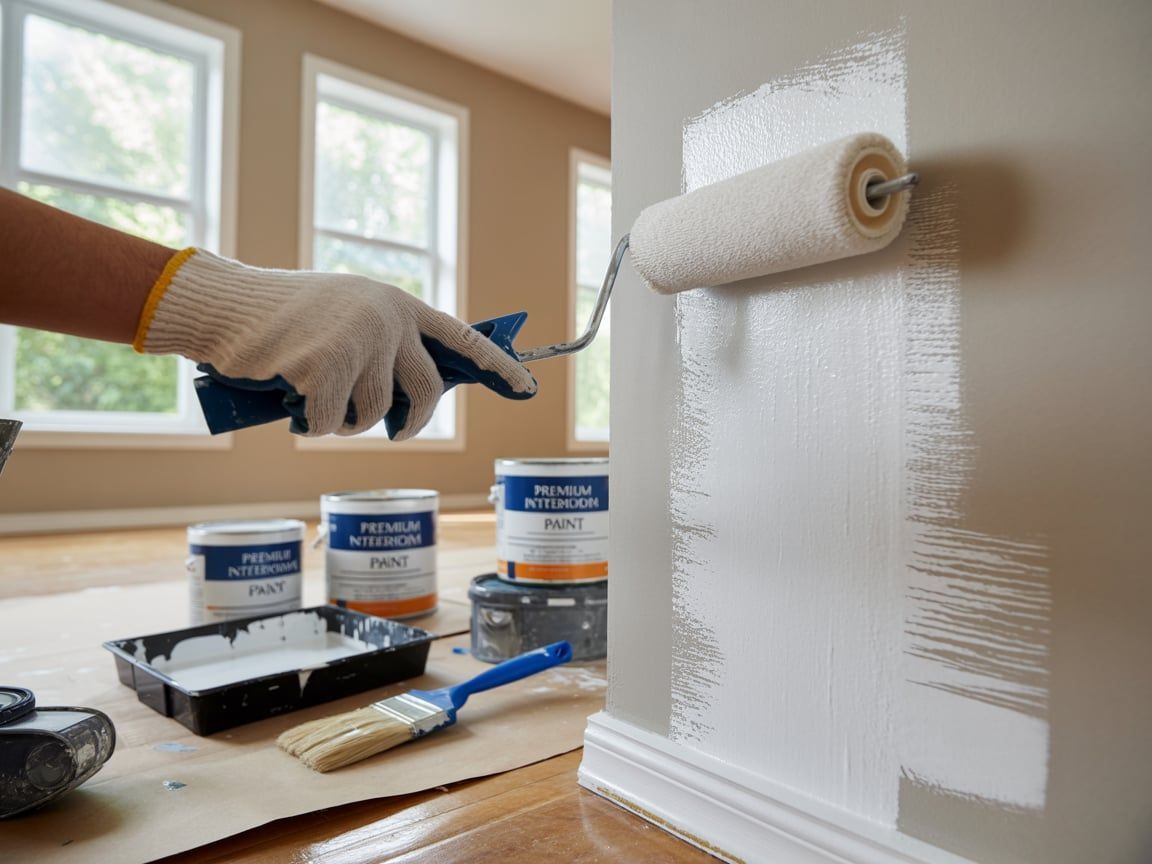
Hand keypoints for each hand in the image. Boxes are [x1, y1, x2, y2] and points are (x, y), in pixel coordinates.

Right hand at [134, 249, 536, 438]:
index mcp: (396, 304)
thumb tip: (420, 392)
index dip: (497, 365)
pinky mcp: (327, 368)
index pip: (461, 338)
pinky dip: (315, 425)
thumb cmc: (286, 318)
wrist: (228, 306)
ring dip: (348, 422)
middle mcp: (387, 319)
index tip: (528, 388)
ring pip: (376, 414)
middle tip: (398, 433)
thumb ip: (387, 341)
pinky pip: (335, 422)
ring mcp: (359, 342)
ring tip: (320, 403)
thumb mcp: (349, 314)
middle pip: (427, 390)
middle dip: (413, 422)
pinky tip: (295, 404)